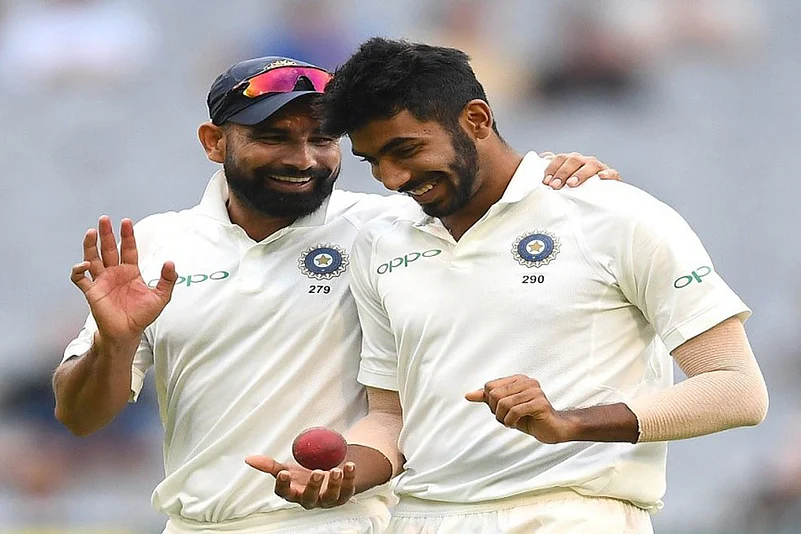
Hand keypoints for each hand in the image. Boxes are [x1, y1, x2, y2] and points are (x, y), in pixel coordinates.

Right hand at [70, 216, 176, 343]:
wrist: (127, 333)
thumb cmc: (142, 315)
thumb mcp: (161, 297)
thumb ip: (167, 280)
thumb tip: (170, 262)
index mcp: (130, 271)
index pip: (128, 249)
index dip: (127, 236)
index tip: (126, 222)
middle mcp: (114, 273)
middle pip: (108, 248)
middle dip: (106, 233)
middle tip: (104, 219)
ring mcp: (101, 281)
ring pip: (92, 258)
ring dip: (89, 245)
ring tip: (91, 232)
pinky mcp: (91, 291)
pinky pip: (80, 278)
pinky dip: (78, 270)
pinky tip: (84, 265)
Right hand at [245, 456, 356, 508]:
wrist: (329, 472)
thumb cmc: (305, 474)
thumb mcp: (289, 468)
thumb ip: (271, 466)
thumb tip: (249, 459)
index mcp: (294, 492)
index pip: (285, 493)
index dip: (283, 485)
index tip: (283, 473)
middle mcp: (310, 499)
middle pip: (309, 498)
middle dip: (312, 486)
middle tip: (315, 471)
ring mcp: (328, 499)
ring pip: (331, 496)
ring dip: (334, 483)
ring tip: (336, 469)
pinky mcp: (344, 495)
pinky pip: (348, 488)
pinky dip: (350, 477)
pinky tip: (350, 465)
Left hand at [465, 374, 572, 443]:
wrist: (551, 428)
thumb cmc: (528, 417)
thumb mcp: (504, 407)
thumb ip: (487, 399)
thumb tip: (468, 395)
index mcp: (517, 379)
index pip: (490, 387)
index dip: (490, 403)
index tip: (500, 411)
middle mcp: (527, 382)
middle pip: (495, 394)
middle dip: (496, 411)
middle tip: (505, 418)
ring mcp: (535, 391)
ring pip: (504, 404)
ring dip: (503, 418)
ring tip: (510, 422)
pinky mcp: (540, 403)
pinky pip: (515, 411)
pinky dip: (510, 421)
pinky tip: (514, 424)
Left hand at [540, 151, 620, 188]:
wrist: (602, 197)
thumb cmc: (577, 189)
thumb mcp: (562, 182)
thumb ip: (551, 174)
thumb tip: (539, 162)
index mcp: (571, 161)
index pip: (559, 159)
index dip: (551, 168)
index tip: (545, 181)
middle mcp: (584, 161)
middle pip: (573, 160)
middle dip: (562, 173)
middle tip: (555, 185)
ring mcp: (598, 168)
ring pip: (590, 165)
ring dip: (580, 173)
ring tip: (572, 183)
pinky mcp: (612, 177)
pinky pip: (612, 173)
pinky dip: (608, 174)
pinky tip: (602, 178)